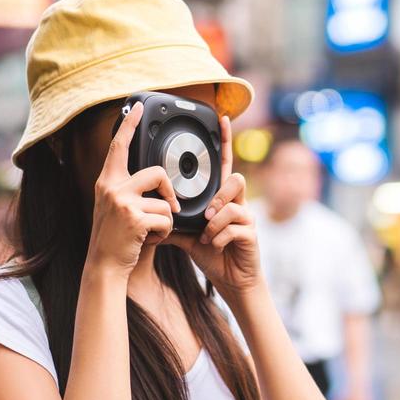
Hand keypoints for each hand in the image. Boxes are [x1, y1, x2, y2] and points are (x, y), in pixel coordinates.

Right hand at [86, 101, 181, 274]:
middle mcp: (112, 187)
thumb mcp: (116, 207)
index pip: (119, 146)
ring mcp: (122, 202)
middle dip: (169, 193)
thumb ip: (130, 190)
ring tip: (149, 232)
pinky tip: (149, 240)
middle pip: (158, 173)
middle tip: (168, 208)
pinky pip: (166, 220)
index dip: (129, 124)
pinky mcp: (134, 218)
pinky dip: (164, 234)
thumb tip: (156, 179)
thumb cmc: (115, 239)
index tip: (137, 106)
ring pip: (166, 202)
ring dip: (165, 221)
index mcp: (107, 182)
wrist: (104, 266)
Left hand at [171, 116, 260, 298]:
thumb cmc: (213, 254)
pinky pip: (234, 226)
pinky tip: (215, 246)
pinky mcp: (251, 233)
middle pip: (235, 179)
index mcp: (222, 199)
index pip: (223, 165)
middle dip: (219, 195)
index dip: (224, 141)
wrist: (233, 280)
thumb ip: (172, 222)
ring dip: (217, 218)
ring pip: (235, 203)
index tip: (221, 119)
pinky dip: (219, 237)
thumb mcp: (187, 236)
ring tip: (207, 232)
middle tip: (207, 214)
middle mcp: (237, 204)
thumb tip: (148, 212)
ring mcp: (247, 217)